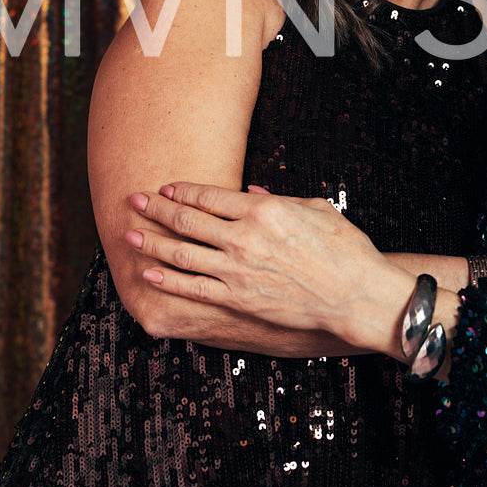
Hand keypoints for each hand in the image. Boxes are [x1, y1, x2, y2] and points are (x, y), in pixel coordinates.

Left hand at [124, 182, 410, 350]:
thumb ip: (279, 199)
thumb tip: (251, 192)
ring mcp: (238, 270)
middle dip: (156, 209)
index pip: (210, 196)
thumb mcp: (316, 209)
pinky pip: (194, 288)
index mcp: (264, 210)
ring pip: (183, 253)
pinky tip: (149, 274)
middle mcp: (244, 237)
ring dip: (153, 243)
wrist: (357, 295)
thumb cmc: (345, 249)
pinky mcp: (238, 299)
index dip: (183, 190)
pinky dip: (168, 280)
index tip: (165, 187)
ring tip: (129, 235)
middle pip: (188, 219)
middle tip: (133, 200)